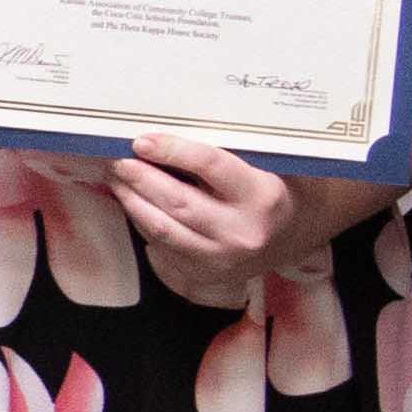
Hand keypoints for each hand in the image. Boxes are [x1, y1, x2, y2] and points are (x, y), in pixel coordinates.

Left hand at [111, 129, 328, 312]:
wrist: (294, 233)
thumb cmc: (271, 186)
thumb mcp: (261, 163)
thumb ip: (222, 150)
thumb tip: (163, 135)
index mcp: (262, 195)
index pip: (209, 165)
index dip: (171, 150)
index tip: (141, 140)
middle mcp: (243, 232)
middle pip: (178, 202)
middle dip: (140, 178)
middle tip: (117, 159)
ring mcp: (224, 259)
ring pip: (164, 230)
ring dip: (133, 202)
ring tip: (117, 179)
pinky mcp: (207, 276)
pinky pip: (164, 249)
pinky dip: (144, 224)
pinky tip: (133, 204)